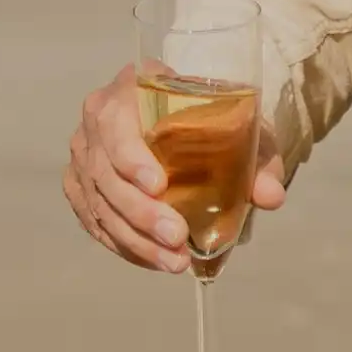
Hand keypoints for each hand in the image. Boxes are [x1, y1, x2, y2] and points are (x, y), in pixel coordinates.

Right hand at [60, 62, 285, 273]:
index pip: (116, 122)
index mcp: (130, 89)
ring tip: (174, 262)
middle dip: (140, 211)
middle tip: (177, 238)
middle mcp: (97, 118)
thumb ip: (258, 160)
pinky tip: (154, 259)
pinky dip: (123, 244)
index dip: (131, 156)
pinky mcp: (80, 185)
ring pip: (98, 202)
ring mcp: (84, 154)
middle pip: (105, 171)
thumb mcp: (242, 130)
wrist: (187, 120)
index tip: (159, 186)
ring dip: (135, 238)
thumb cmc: (212, 120)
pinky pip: (94, 220)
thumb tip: (271, 196)